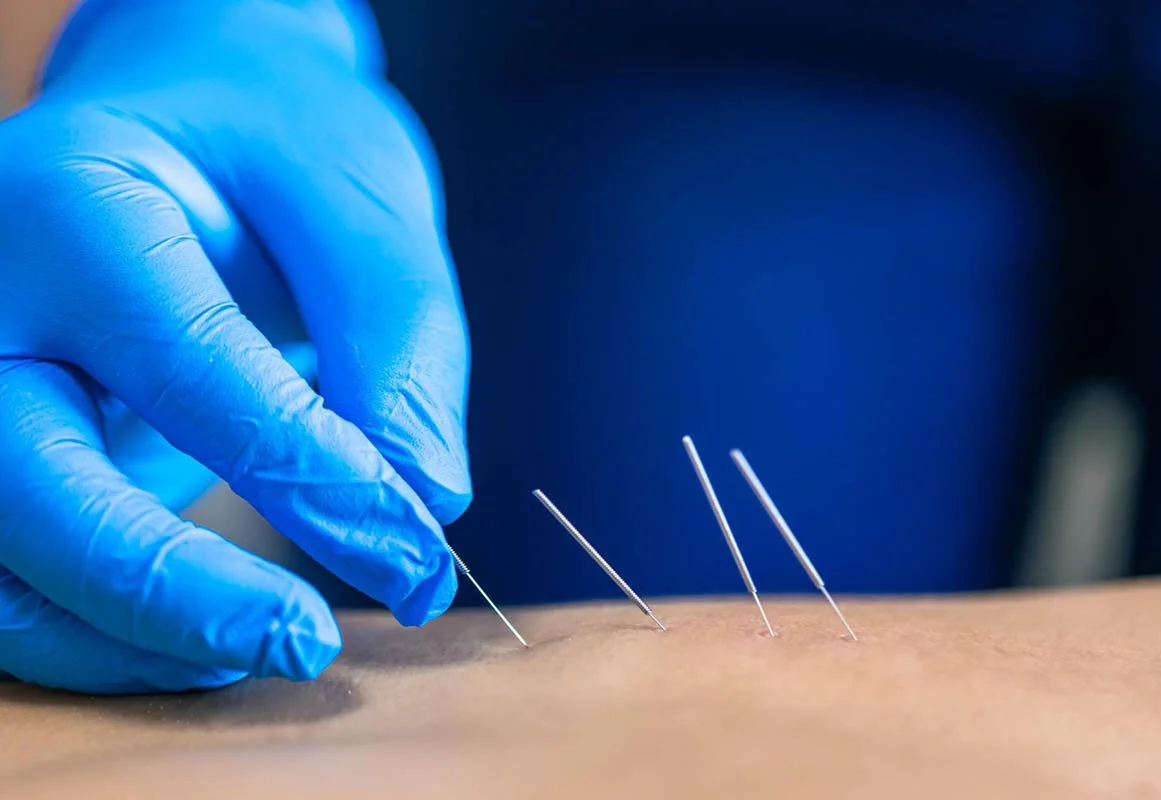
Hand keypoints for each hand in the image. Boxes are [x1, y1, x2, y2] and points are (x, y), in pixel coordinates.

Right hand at [0, 0, 470, 692]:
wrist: (180, 128)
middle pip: (27, 488)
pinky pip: (17, 582)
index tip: (417, 544)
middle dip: (174, 590)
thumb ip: (396, 334)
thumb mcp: (354, 191)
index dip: (310, 472)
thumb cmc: (273, 144)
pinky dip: (107, 635)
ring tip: (272, 646)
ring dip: (131, 638)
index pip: (184, 363)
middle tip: (313, 642)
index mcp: (72, 204)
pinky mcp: (3, 451)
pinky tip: (212, 639)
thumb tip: (426, 502)